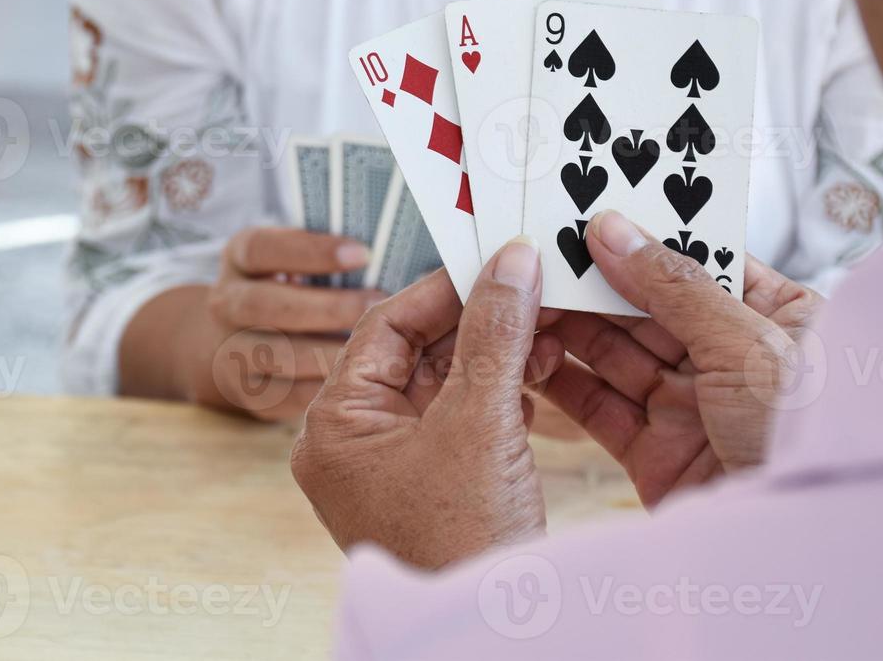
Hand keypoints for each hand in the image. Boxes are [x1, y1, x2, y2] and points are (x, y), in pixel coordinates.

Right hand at [186, 227, 382, 420]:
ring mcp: (231, 352)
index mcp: (239, 260)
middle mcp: (226, 304)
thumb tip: (376, 257)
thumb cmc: (286, 289)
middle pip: (265, 305)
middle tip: (375, 304)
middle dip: (326, 307)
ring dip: (328, 351)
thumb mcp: (290, 259)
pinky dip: (325, 386)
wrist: (234, 342)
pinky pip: (287, 394)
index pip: (262, 249)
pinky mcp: (249, 394)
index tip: (361, 254)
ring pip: (276, 355)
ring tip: (376, 346)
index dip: (310, 251)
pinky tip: (360, 378)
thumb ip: (324, 255)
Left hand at [291, 239, 564, 569]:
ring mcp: (393, 467)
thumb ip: (495, 333)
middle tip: (532, 289)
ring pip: (444, 383)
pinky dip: (500, 394)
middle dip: (479, 321)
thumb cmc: (465, 542)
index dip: (443, 287)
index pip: (383, 326)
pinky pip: (462, 418)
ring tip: (548, 333)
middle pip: (415, 350)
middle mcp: (354, 443)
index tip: (496, 259)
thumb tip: (512, 261)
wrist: (500, 636)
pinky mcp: (434, 485)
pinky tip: (540, 379)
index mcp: (334, 425)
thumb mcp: (481, 421)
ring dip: (497, 355)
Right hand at [539, 210, 822, 507]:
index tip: (583, 211)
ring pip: (613, 353)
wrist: (808, 544)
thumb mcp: (750, 346)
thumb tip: (612, 230)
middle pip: (645, 305)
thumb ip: (674, 287)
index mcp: (776, 317)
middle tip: (536, 251)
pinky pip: (598, 407)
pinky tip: (526, 351)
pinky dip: (561, 380)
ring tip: (519, 295)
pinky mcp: (656, 452)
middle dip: (591, 280)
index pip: (697, 260)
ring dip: (567, 325)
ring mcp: (691, 405)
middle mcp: (730, 358)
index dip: (640, 237)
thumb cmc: (814, 439)